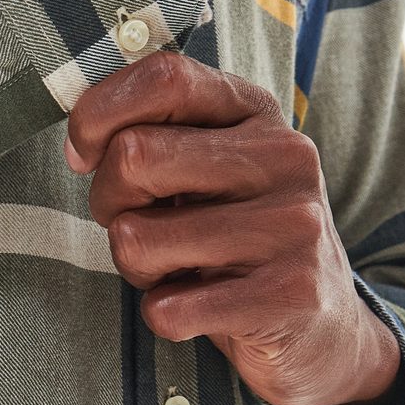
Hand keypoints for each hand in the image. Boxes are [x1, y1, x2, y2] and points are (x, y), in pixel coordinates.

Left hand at [65, 52, 403, 404]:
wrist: (323, 326)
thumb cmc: (238, 234)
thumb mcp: (209, 164)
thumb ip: (154, 132)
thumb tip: (81, 145)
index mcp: (255, 111)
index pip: (164, 77)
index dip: (99, 112)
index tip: (83, 153)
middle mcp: (284, 157)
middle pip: (134, 156)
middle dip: (107, 200)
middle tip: (138, 223)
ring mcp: (292, 225)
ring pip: (135, 238)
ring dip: (135, 266)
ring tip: (179, 268)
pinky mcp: (289, 294)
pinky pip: (166, 308)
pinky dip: (163, 314)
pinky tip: (201, 307)